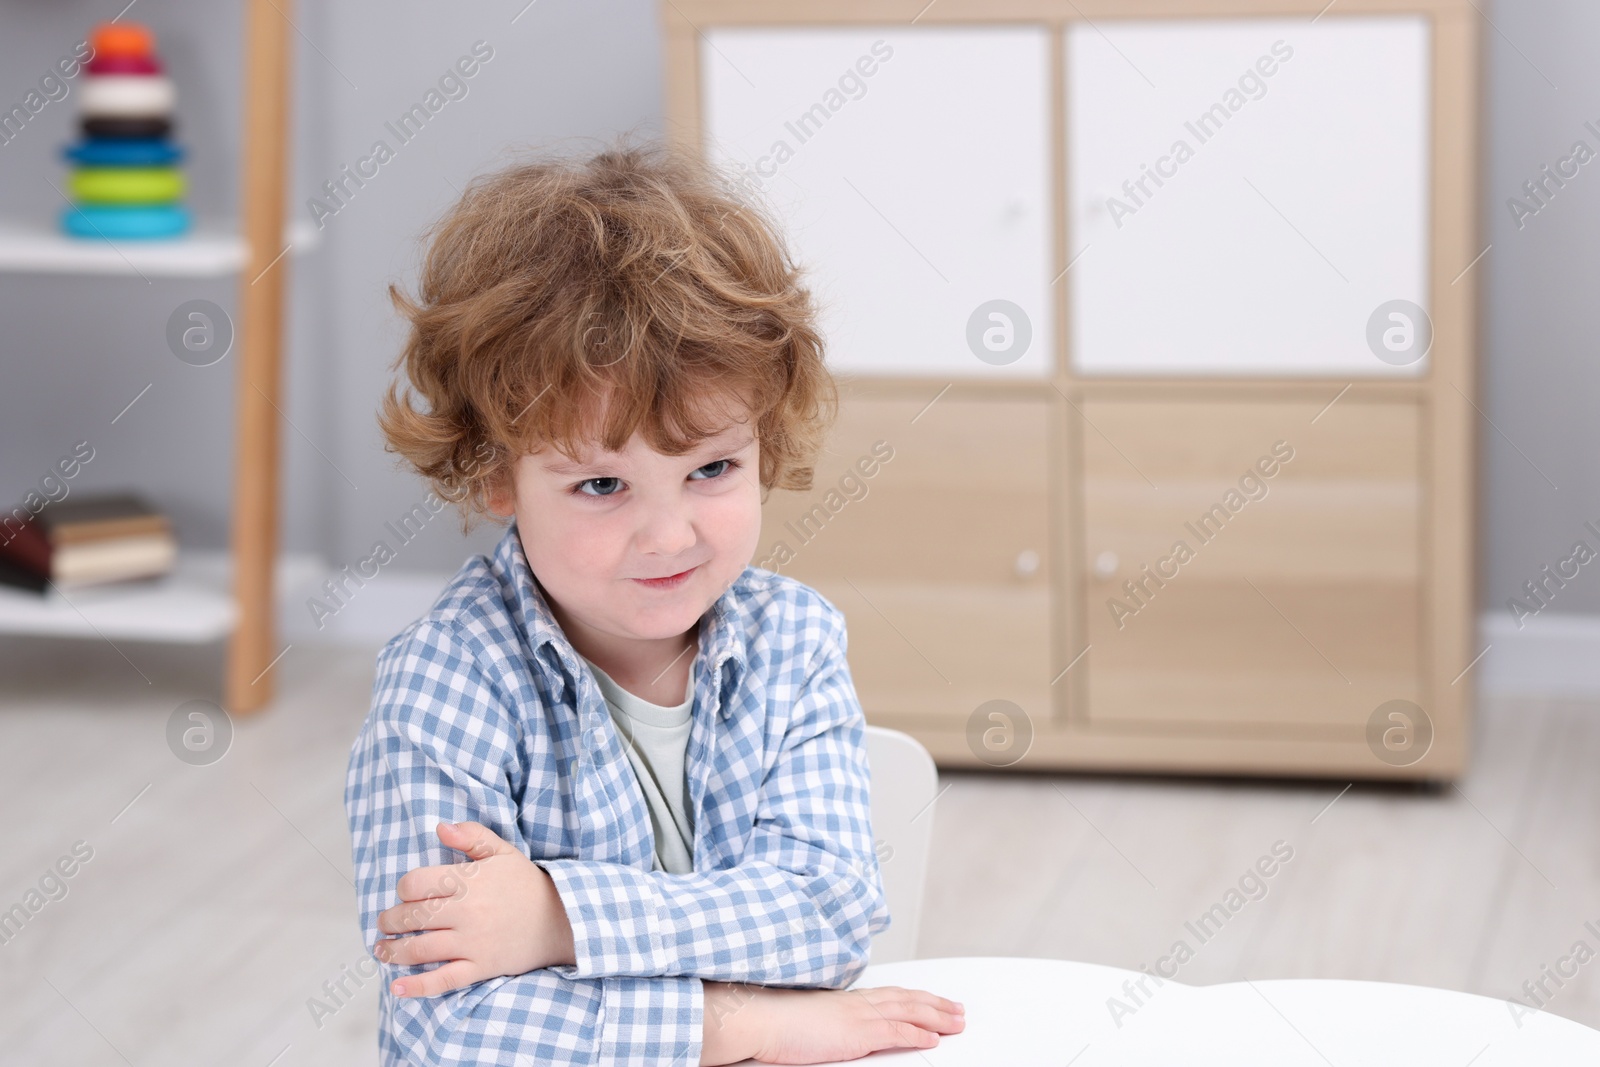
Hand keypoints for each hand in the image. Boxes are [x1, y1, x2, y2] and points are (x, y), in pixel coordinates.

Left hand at [373, 821, 576, 997]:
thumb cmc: (526, 883)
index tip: (407, 893)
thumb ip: (471, 836)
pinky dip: (417, 986)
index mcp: (469, 881)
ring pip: (420, 949)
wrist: (562, 919)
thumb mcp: (503, 851)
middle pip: (412, 917)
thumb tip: (440, 827)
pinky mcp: (481, 967)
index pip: (417, 884)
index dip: (404, 888)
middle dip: (390, 920)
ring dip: (393, 951)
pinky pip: (443, 980)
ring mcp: (473, 943)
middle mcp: (467, 912)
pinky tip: (397, 987)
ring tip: (382, 949)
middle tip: (385, 922)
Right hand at [700, 981, 964, 1064]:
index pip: (890, 995)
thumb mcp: (808, 1020)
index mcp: (845, 999)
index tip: (934, 1000)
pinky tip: (934, 1038)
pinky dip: (918, 1033)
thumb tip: (834, 1031)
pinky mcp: (856, 1032)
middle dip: (936, 1004)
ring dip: (937, 1016)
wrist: (757, 1016)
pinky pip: (896, 1032)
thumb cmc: (772, 1020)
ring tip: (958, 1021)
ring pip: (909, 1011)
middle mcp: (856, 1002)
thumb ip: (828, 1024)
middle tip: (959, 1010)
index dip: (916, 997)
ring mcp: (857, 1015)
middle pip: (907, 1000)